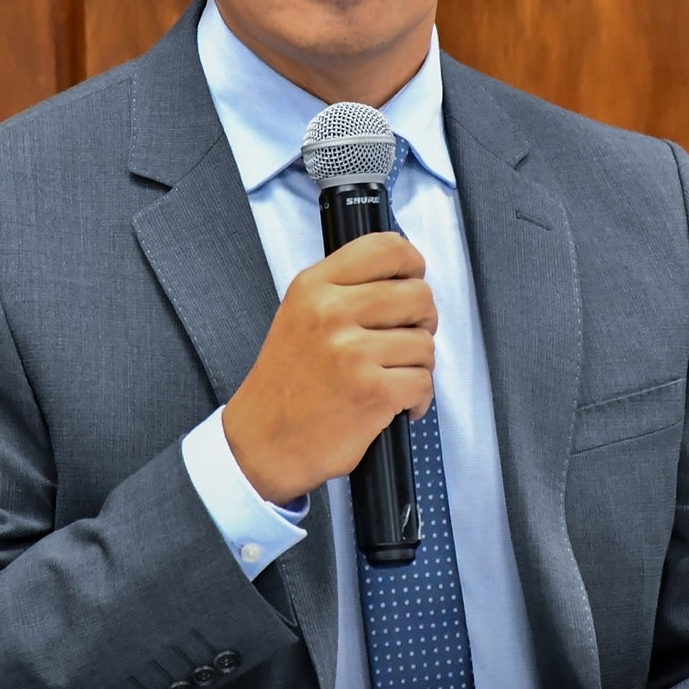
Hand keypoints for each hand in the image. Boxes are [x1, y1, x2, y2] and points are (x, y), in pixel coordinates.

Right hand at [222, 232, 435, 503]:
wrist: (263, 440)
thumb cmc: (287, 381)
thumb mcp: (301, 313)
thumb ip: (345, 288)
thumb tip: (405, 276)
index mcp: (314, 286)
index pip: (385, 248)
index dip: (412, 264)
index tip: (412, 280)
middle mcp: (332, 312)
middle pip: (419, 295)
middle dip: (423, 320)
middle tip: (405, 339)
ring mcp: (352, 353)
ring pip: (425, 343)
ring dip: (417, 365)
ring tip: (390, 377)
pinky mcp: (372, 392)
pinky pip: (423, 382)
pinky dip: (417, 398)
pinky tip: (395, 403)